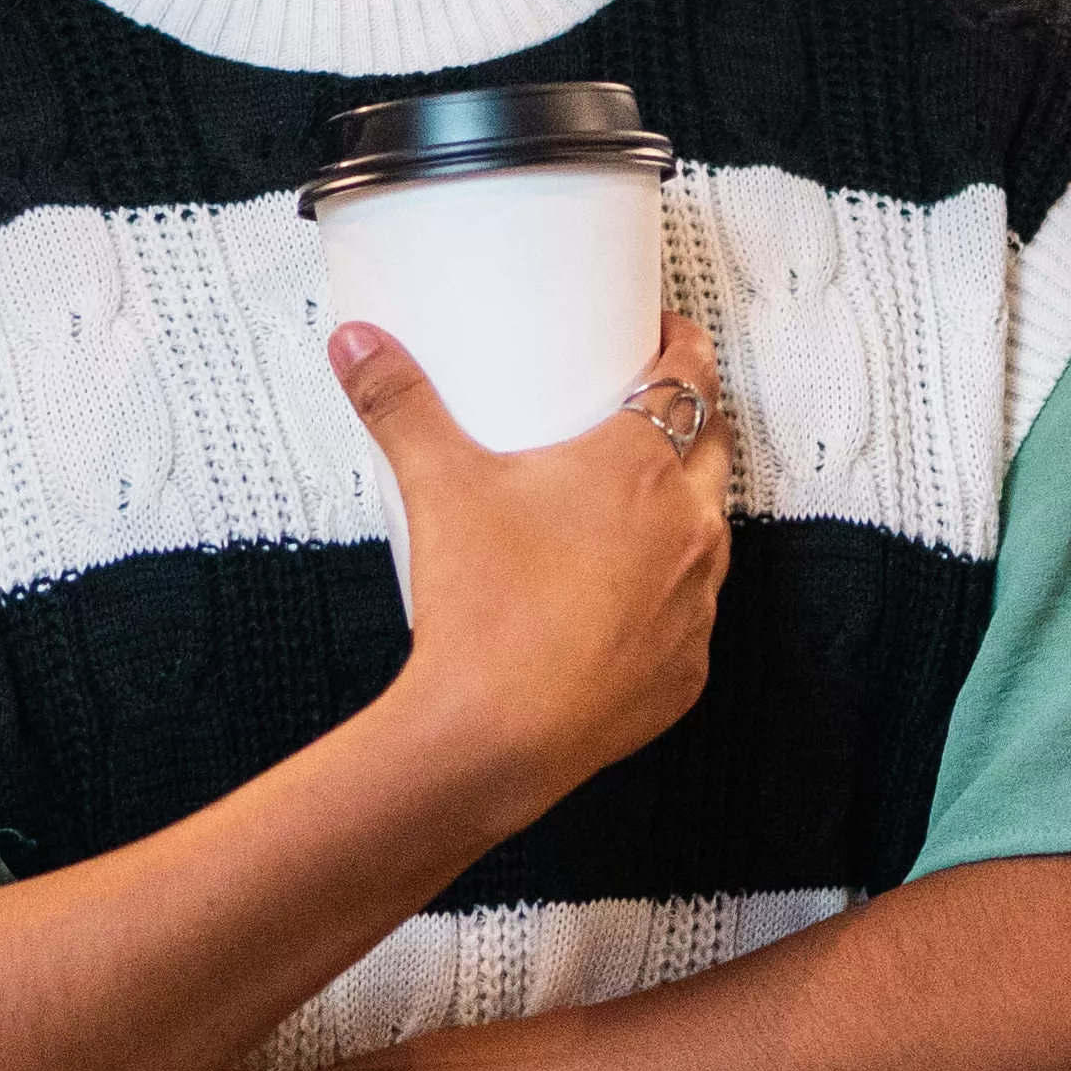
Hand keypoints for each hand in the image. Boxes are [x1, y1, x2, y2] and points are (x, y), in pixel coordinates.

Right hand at [340, 305, 733, 838]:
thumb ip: (398, 404)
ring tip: (633, 504)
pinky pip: (692, 614)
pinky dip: (668, 595)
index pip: (693, 378)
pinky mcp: (689, 667)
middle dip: (691, 421)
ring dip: (685, 509)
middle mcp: (689, 526)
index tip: (669, 335)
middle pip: (713, 448)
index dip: (686, 346)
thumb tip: (357, 342)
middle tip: (647, 412)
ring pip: (711, 531)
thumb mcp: (436, 485)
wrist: (496, 735)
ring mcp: (697, 600)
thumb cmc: (482, 607)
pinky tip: (626, 597)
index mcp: (641, 466)